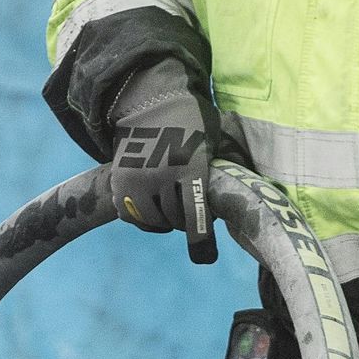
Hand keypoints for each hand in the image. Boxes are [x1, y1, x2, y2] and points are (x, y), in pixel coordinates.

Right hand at [108, 60, 217, 263]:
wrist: (150, 101)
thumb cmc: (192, 123)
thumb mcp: (213, 143)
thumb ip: (220, 173)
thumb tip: (239, 206)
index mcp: (189, 164)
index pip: (195, 214)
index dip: (201, 240)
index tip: (205, 257)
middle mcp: (160, 174)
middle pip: (176, 219)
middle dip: (187, 220)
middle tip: (192, 206)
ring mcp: (136, 179)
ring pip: (154, 220)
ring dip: (166, 219)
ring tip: (173, 203)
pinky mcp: (119, 182)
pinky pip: (132, 217)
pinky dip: (144, 217)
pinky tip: (154, 206)